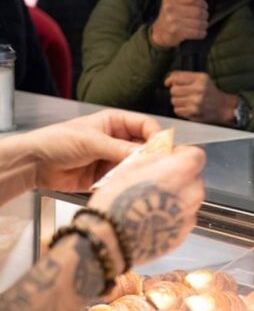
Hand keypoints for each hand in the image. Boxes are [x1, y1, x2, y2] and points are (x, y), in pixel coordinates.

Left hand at [20, 109, 161, 191]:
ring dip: (137, 172)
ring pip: (136, 165)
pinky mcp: (106, 178)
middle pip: (144, 147)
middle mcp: (118, 140)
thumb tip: (147, 154)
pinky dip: (125, 184)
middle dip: (150, 157)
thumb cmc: (58, 141)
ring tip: (138, 178)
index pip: (145, 126)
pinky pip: (123, 181)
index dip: (156, 136)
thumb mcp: (91, 141)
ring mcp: (112, 159)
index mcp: (116, 123)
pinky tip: (125, 186)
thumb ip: (120, 149)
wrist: (34, 164)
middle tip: (155, 167)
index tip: (162, 149)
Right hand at [88, 145, 205, 267]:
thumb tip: (166, 157)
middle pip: (194, 178)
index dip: (182, 156)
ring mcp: (191, 214)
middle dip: (179, 178)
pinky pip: (182, 218)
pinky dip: (172, 216)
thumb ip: (157, 159)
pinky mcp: (184, 233)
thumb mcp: (132, 167)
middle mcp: (194, 192)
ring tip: (150, 204)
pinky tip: (152, 220)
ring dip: (176, 197)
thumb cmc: (118, 201)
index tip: (169, 159)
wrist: (113, 240)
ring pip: (189, 199)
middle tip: (155, 184)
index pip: (196, 155)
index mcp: (183, 170)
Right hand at [150, 0, 207, 48]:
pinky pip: (196, 33)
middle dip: (205, 15)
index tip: (204, 6)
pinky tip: (200, 32)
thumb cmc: (171, 11)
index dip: (202, 3)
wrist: (160, 32)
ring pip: (199, 23)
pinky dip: (202, 33)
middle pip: (198, 11)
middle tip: (204, 17)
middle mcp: (169, 8)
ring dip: (204, 25)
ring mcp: (172, 21)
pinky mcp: (175, 33)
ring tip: (203, 24)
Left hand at [165, 72, 236, 124]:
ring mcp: (196, 101)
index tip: (168, 83)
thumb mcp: (202, 79)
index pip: (176, 77)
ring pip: (174, 100)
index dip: (169, 80)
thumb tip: (169, 78)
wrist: (224, 107)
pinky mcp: (194, 112)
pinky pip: (177, 110)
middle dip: (175, 92)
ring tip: (187, 101)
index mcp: (201, 78)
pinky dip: (181, 110)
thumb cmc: (210, 92)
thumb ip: (186, 76)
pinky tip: (188, 108)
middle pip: (173, 90)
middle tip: (182, 94)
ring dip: (178, 101)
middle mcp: (199, 89)